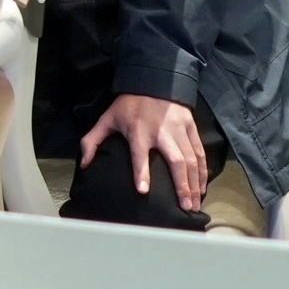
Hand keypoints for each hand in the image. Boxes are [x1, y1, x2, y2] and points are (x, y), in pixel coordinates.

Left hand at [78, 93, 208, 215]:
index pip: (139, 154)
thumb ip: (92, 141)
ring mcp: (179, 130)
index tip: (142, 191)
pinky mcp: (191, 128)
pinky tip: (202, 187)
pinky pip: (199, 153)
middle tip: (185, 207)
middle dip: (181, 185)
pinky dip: (203, 171)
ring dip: (195, 183)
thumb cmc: (128, 105)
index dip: (141, 172)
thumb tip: (84, 164)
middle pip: (175, 161)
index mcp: (138, 130)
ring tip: (195, 203)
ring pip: (191, 160)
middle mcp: (161, 132)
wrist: (153, 80)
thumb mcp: (107, 119)